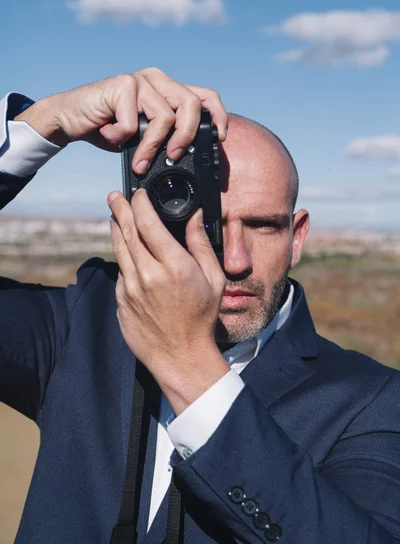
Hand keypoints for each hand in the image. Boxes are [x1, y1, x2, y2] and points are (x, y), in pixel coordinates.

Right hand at [14, 67, 227, 173]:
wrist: (70, 119)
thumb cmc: (108, 128)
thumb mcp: (144, 136)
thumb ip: (166, 138)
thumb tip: (187, 157)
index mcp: (168, 89)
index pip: (205, 96)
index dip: (218, 116)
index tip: (220, 138)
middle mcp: (158, 79)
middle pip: (191, 104)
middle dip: (187, 136)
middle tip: (174, 156)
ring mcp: (141, 80)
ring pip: (165, 117)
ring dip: (151, 148)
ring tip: (138, 161)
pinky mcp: (123, 85)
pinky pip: (134, 124)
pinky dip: (121, 138)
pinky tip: (108, 132)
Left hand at [108, 188, 229, 414]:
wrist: (181, 356)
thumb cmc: (201, 318)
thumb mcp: (213, 279)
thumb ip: (200, 244)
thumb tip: (194, 216)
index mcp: (174, 266)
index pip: (147, 223)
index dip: (139, 203)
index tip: (139, 194)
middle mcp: (148, 275)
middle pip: (126, 231)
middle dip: (120, 209)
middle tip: (115, 196)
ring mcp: (131, 289)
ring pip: (118, 250)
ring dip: (116, 229)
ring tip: (115, 217)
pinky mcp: (121, 302)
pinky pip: (120, 273)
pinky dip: (123, 259)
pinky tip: (128, 254)